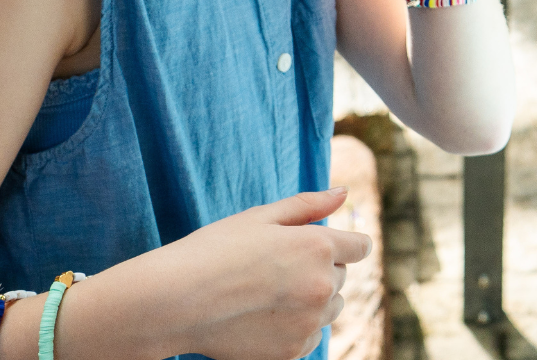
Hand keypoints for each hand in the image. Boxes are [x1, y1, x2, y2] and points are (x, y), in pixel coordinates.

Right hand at [153, 189, 371, 359]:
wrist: (174, 302)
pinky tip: (263, 316)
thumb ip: (308, 205)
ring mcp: (308, 322)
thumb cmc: (214, 250)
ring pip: (330, 308)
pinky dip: (297, 327)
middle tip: (275, 267)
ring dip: (313, 299)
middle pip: (342, 277)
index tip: (320, 246)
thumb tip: (344, 192)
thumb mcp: (260, 217)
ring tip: (268, 292)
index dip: (343, 243)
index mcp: (318, 246)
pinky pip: (311, 336)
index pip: (361, 247)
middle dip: (320, 269)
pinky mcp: (293, 351)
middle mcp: (322, 286)